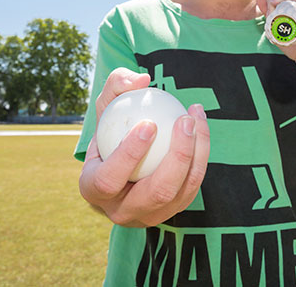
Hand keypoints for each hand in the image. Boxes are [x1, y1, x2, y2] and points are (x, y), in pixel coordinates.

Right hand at [78, 67, 209, 226]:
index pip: (109, 180)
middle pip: (156, 192)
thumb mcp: (106, 105)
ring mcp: (151, 215)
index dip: (129, 155)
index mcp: (94, 190)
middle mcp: (121, 211)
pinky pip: (193, 184)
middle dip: (177, 156)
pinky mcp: (174, 209)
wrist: (124, 160)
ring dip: (196, 152)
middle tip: (184, 120)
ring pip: (181, 190)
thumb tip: (141, 80)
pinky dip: (201, 154)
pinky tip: (199, 124)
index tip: (149, 124)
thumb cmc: (111, 129)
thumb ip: (116, 86)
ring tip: (195, 116)